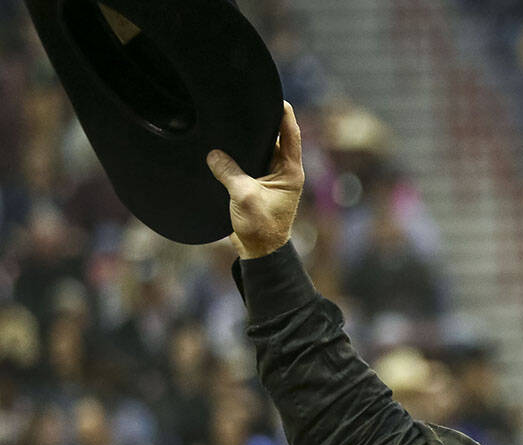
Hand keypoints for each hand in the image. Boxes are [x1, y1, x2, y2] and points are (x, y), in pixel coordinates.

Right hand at [206, 101, 304, 259]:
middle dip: (263, 123)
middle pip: (275, 138)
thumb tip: (213, 153)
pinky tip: (226, 146)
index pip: (291, 135)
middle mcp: (285, 171)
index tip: (278, 96)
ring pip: (261, 150)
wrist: (261, 252)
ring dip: (250, 140)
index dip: (285, 114)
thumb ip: (229, 172)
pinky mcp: (259, 185)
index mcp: (291, 171)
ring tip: (234, 121)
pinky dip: (241, 154)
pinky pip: (250, 163)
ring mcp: (272, 178)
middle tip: (247, 104)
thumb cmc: (260, 227)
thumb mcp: (244, 197)